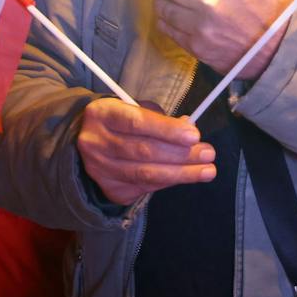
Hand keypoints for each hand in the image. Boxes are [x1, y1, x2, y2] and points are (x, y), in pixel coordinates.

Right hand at [75, 98, 214, 205]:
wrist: (88, 140)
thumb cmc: (120, 121)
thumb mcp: (134, 108)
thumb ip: (160, 118)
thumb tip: (189, 130)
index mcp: (102, 114)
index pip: (137, 122)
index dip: (167, 130)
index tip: (194, 136)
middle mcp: (95, 143)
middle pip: (143, 152)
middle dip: (181, 155)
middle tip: (208, 154)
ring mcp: (99, 169)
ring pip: (145, 175)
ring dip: (181, 174)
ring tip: (206, 171)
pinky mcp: (109, 188)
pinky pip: (144, 187)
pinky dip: (167, 182)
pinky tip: (184, 176)